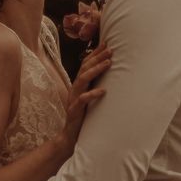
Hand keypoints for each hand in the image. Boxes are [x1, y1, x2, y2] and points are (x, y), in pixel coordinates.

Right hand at [55, 43, 111, 159]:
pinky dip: (93, 94)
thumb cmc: (83, 117)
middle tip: (110, 49)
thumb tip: (107, 74)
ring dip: (96, 70)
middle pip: (84, 68)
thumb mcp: (89, 98)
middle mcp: (75, 89)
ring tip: (109, 63)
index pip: (85, 64)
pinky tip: (103, 91)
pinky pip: (83, 100)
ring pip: (83, 80)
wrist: (70, 136)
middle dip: (97, 57)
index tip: (106, 43)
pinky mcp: (75, 111)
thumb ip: (94, 86)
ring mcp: (74, 99)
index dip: (95, 53)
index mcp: (78, 85)